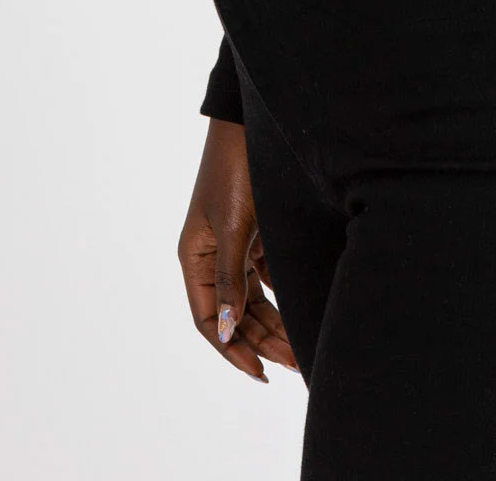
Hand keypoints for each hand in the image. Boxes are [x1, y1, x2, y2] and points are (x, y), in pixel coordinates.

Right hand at [178, 118, 299, 381]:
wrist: (253, 123)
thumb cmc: (235, 171)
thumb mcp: (233, 227)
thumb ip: (231, 279)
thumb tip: (228, 331)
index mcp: (194, 258)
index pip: (209, 319)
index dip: (231, 348)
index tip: (260, 371)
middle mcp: (211, 256)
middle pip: (235, 313)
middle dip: (262, 340)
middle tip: (294, 364)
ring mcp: (234, 245)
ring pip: (254, 299)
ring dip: (275, 324)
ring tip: (300, 350)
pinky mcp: (255, 233)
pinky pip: (268, 277)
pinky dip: (284, 296)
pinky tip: (301, 312)